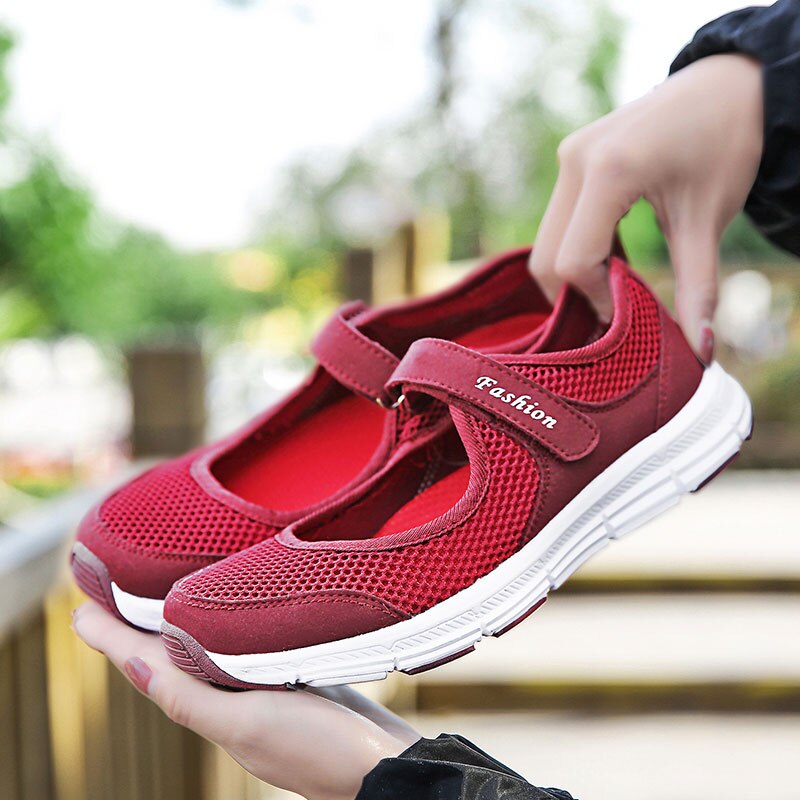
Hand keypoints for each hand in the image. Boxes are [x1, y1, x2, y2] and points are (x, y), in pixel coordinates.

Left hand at [72, 602, 419, 799]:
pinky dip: (222, 622)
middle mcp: (227, 697)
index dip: (111, 636)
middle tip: (109, 582)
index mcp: (208, 708)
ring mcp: (258, 688)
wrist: (383, 763)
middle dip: (137, 620)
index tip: (80, 602)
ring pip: (204, 645)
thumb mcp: (247, 725)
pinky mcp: (290, 676)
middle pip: (168, 654)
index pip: (146, 665)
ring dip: (175, 619)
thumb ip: (192, 697)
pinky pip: (243, 644)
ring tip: (155, 588)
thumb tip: (132, 664)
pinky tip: (228, 605)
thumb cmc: (319, 747)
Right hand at [529, 53, 763, 361]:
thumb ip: (699, 288)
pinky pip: (557, 221)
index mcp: (609, 170)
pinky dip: (575, 249)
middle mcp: (575, 159)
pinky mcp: (570, 157)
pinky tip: (609, 259)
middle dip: (574, 294)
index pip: (573, 261)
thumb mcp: (709, 219)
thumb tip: (701, 354)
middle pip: (545, 257)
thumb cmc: (726, 143)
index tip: (628, 313)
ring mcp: (568, 155)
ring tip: (614, 287)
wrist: (730, 82)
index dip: (596, 299)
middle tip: (614, 312)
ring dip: (573, 274)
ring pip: (545, 241)